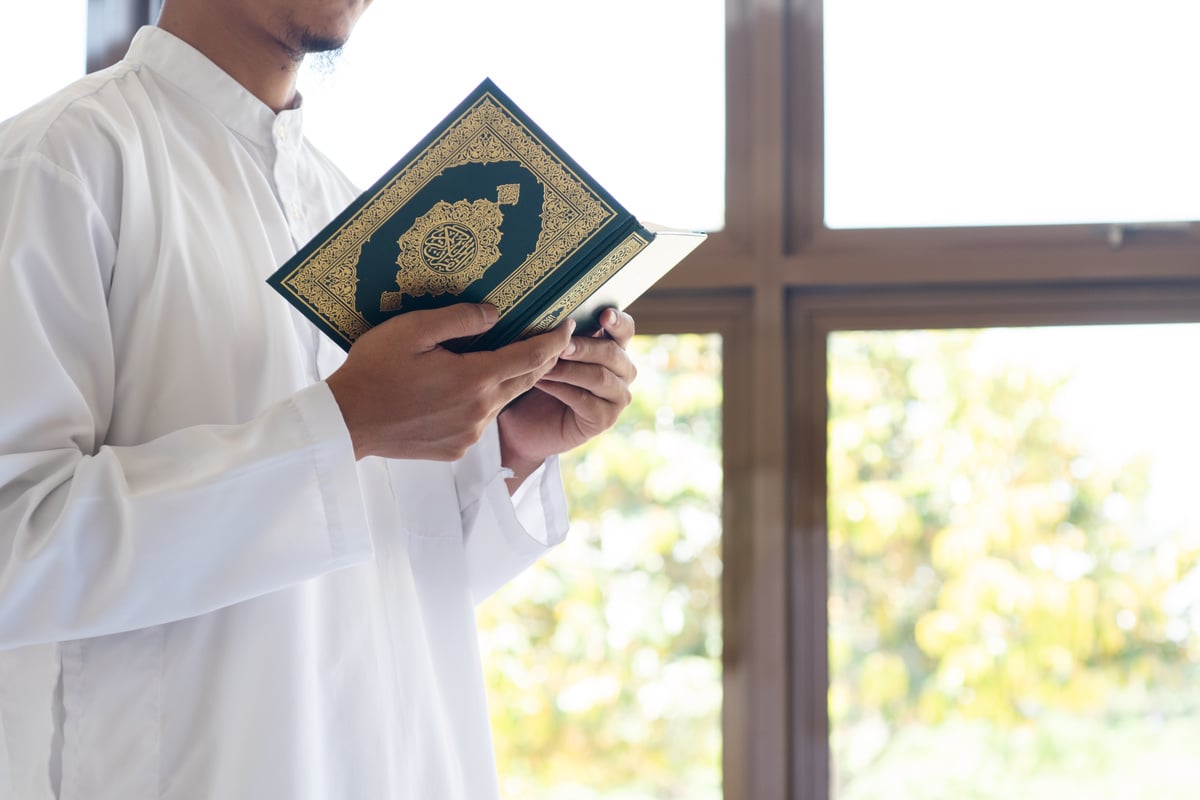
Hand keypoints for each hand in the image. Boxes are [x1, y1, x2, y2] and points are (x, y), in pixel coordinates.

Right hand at [325, 303, 573, 460]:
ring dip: (508, 381)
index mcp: (474, 379)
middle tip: (549, 338)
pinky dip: (481, 403)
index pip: (531, 357)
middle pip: (525, 381)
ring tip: (501, 359)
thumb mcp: (413, 329)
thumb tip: (495, 315)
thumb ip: (460, 319)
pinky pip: (480, 421)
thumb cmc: (373, 370)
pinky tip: (463, 390)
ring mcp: (469, 434)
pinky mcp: (457, 449)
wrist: (346, 422)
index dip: (555, 340)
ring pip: (502, 401)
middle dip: (541, 359)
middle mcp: (480, 411)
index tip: (569, 326)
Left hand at [498, 308, 636, 487]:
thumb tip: (550, 312)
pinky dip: (562, 390)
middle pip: (612, 353)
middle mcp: (622, 372)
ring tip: (543, 365)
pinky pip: (586, 400)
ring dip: (569, 370)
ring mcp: (617, 397)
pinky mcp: (605, 419)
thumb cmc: (535, 382)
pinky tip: (541, 383)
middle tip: (559, 346)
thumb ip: (557, 336)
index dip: (617, 321)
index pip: (625, 330)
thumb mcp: (546, 354)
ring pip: (600, 377)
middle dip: (584, 347)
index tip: (603, 315)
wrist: (523, 425)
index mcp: (613, 348)